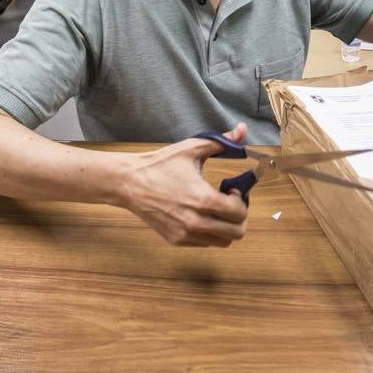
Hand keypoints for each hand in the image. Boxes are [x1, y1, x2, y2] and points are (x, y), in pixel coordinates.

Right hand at [115, 122, 250, 245]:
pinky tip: (200, 214)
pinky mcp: (176, 240)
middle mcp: (196, 222)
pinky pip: (205, 243)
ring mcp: (186, 234)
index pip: (239, 212)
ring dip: (226, 227)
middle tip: (229, 202)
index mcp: (203, 200)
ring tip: (216, 209)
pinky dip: (209, 232)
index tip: (232, 190)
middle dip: (238, 217)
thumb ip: (222, 142)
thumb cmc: (160, 165)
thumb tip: (243, 129)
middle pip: (236, 233)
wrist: (129, 182)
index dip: (241, 200)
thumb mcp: (192, 148)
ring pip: (223, 242)